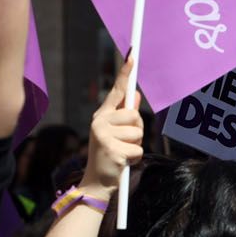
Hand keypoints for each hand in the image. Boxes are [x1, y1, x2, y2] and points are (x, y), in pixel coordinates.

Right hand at [82, 57, 144, 196]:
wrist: (97, 181)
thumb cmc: (110, 155)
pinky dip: (135, 158)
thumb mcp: (117, 133)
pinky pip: (138, 148)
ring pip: (137, 132)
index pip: (117, 91)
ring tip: (123, 153)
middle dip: (137, 131)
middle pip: (134, 115)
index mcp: (102, 115)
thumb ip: (125, 114)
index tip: (133, 56)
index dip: (125, 73)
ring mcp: (103, 134)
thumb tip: (135, 94)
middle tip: (125, 143)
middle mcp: (99, 121)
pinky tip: (123, 162)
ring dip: (136, 145)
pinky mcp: (111, 149)